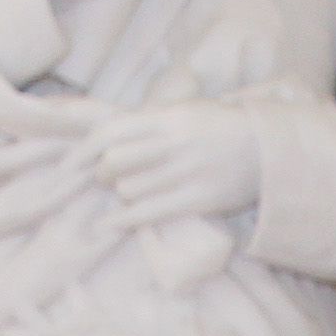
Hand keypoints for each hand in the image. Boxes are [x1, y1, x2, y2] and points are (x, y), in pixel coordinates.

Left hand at [89, 102, 264, 232]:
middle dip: (100, 174)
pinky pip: (148, 214)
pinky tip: (107, 225)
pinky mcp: (196, 200)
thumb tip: (106, 134)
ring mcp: (184, 173)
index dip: (82, 151)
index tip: (68, 166)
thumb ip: (148, 120)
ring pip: (128, 190)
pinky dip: (122, 220)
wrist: (267, 150)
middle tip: (103, 179)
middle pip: (113, 163)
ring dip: (120, 194)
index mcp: (166, 117)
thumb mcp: (184, 110)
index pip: (110, 132)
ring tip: (127, 193)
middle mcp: (172, 143)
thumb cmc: (219, 128)